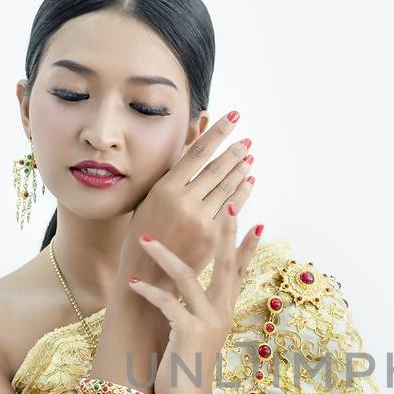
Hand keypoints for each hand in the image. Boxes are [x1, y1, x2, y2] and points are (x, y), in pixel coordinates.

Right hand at [122, 112, 254, 292]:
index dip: (218, 132)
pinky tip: (248, 182)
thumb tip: (193, 151)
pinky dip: (242, 193)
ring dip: (241, 171)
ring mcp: (200, 220)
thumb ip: (171, 177)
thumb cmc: (143, 234)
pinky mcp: (212, 237)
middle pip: (217, 168)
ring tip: (250, 158)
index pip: (198, 151)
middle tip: (247, 140)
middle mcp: (184, 201)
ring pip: (227, 188)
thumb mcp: (148, 200)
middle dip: (235, 151)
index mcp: (165, 188)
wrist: (146, 276)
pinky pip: (232, 209)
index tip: (232, 118)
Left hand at [125, 204, 264, 393]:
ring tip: (145, 238)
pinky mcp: (187, 331)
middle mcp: (221, 313)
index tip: (256, 221)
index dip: (247, 247)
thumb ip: (197, 314)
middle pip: (227, 265)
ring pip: (189, 276)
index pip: (240, 272)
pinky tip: (132, 284)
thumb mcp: (197, 337)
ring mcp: (206, 321)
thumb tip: (187, 297)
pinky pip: (167, 302)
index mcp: (224, 312)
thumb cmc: (188, 372)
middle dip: (226, 233)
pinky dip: (148, 291)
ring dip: (164, 255)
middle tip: (229, 205)